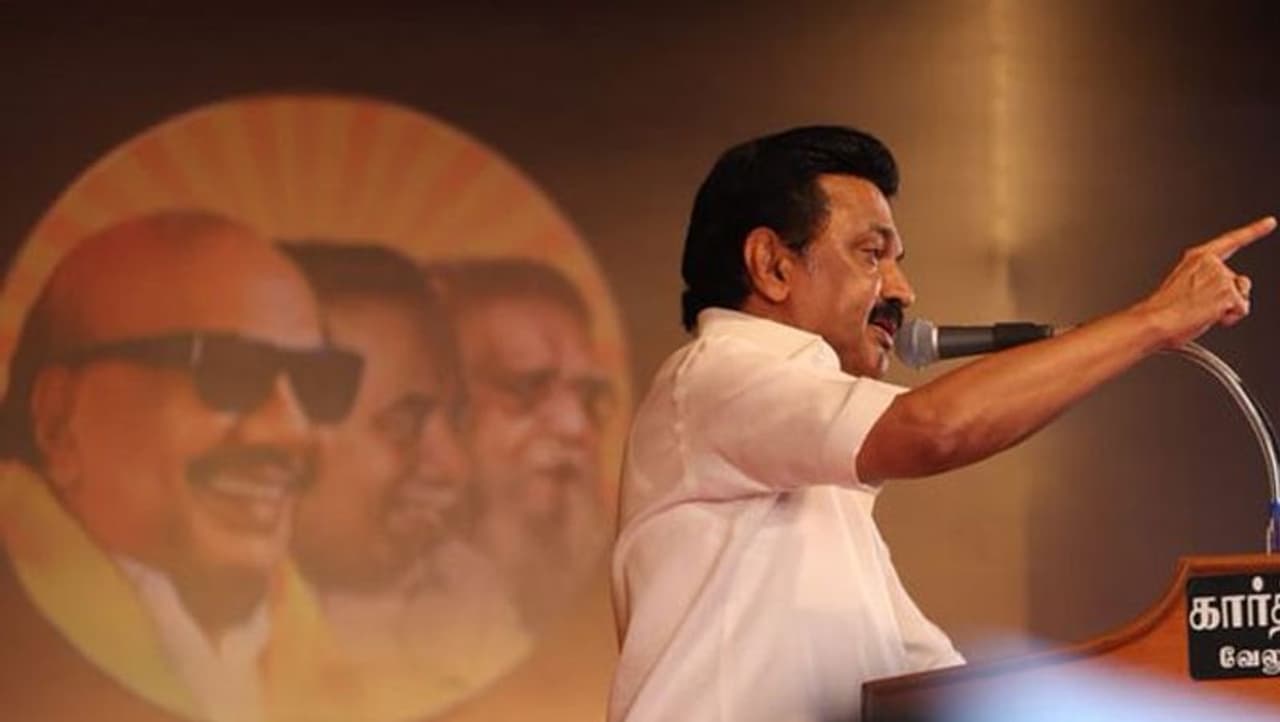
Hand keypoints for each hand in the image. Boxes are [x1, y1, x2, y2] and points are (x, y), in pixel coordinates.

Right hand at [1135, 216, 1274, 348]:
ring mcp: (1220, 276)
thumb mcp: (1184, 288)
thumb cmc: (1163, 310)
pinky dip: (1229, 318)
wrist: (1156, 321)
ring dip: (1228, 308)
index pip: (1231, 241)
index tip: (1270, 223)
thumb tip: (1234, 292)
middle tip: (1201, 307)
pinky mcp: (1228, 292)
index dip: (1254, 231)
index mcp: (1196, 258)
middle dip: (1228, 297)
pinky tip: (1209, 316)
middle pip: (1238, 281)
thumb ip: (1209, 283)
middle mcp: (1211, 263)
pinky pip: (1241, 310)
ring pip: (1241, 297)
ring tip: (1202, 312)